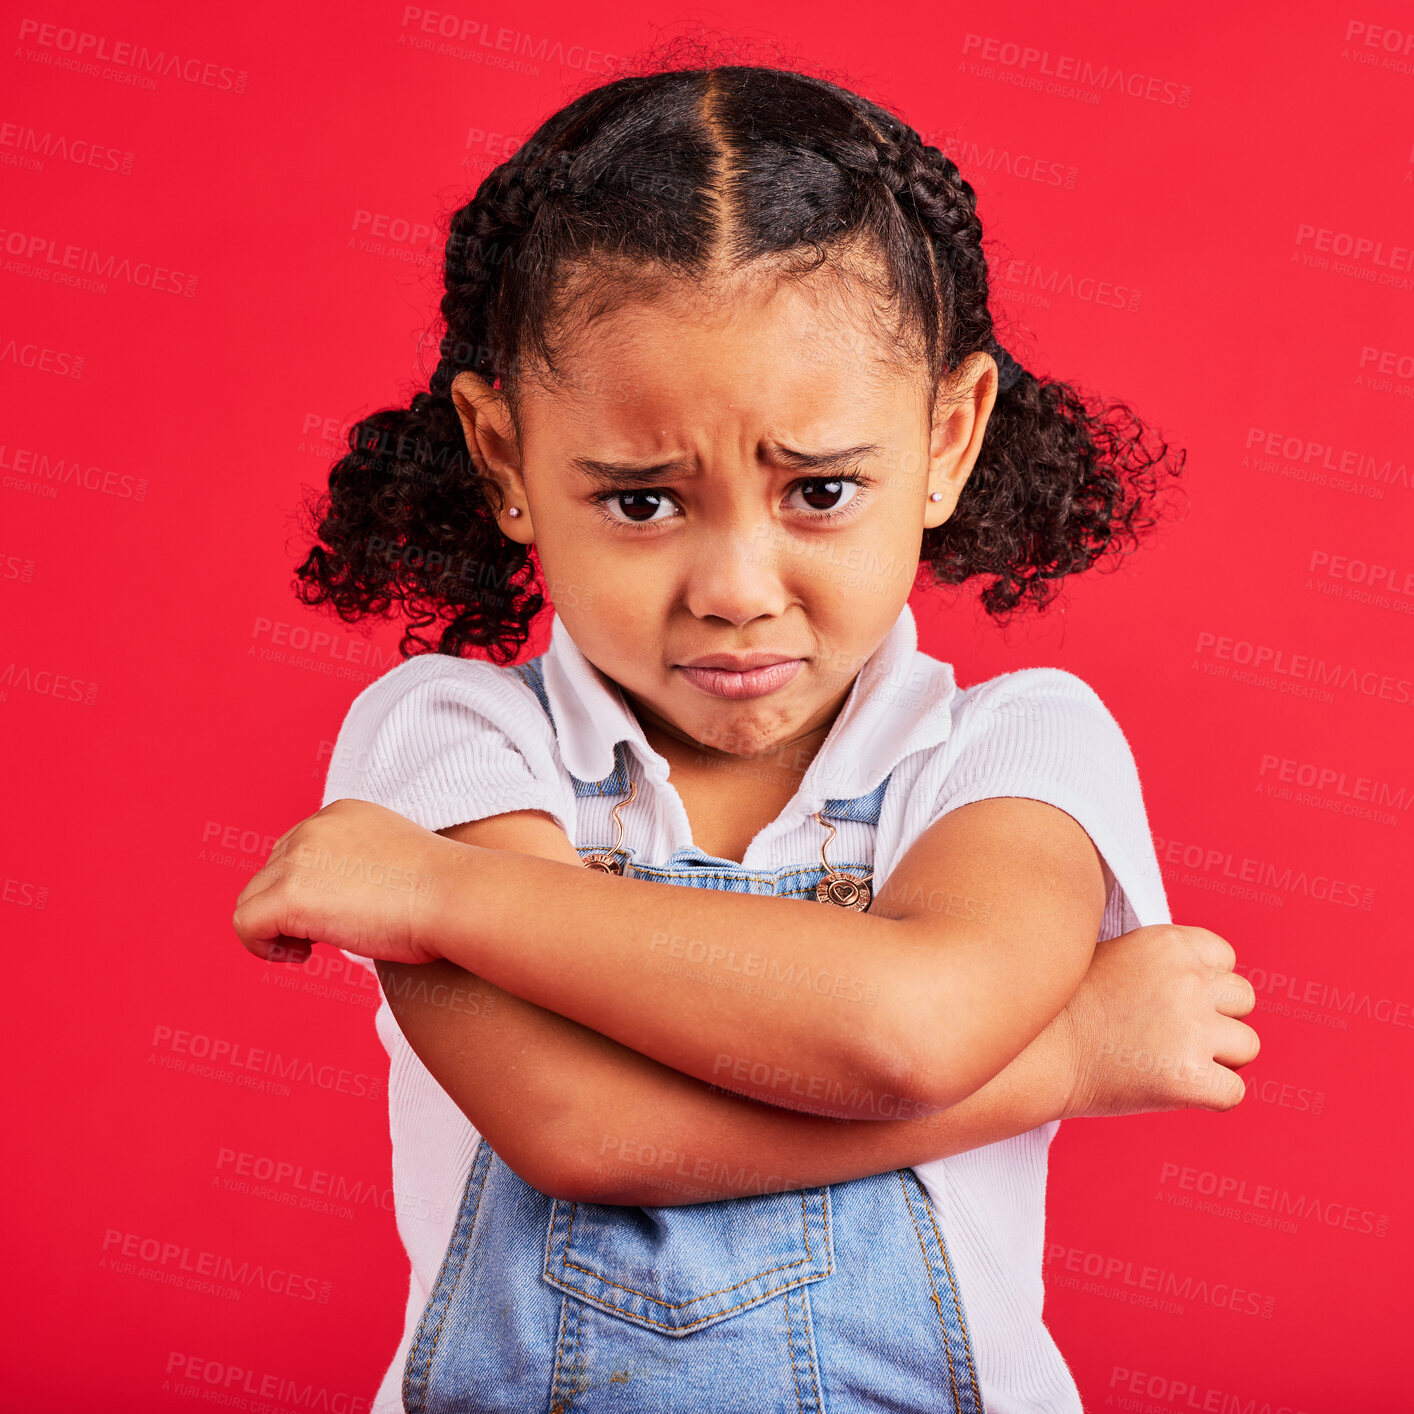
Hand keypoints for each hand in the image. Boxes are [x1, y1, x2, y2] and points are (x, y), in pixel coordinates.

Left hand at [232, 798, 463, 966]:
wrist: (455, 896)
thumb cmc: (444, 892)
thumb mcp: (396, 862)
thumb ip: (361, 867)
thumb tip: (340, 902)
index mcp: (340, 814)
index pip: (295, 850)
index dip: (306, 888)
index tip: (335, 914)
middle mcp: (313, 827)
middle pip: (270, 873)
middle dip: (288, 907)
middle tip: (324, 937)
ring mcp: (298, 859)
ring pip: (252, 898)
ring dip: (275, 927)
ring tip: (308, 950)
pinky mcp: (290, 895)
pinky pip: (245, 924)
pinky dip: (261, 946)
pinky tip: (300, 957)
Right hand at [1057, 923, 1259, 1118]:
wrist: (1034, 1055)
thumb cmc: (1065, 1009)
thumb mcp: (1115, 956)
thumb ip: (1164, 964)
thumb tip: (1208, 983)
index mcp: (1168, 943)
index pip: (1225, 958)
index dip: (1203, 982)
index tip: (1174, 1000)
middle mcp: (1186, 980)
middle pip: (1243, 999)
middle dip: (1217, 1018)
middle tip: (1174, 1035)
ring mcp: (1190, 1029)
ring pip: (1247, 1046)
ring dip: (1218, 1058)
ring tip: (1169, 1061)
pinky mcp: (1190, 1077)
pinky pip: (1234, 1093)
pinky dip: (1210, 1098)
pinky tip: (1171, 1088)